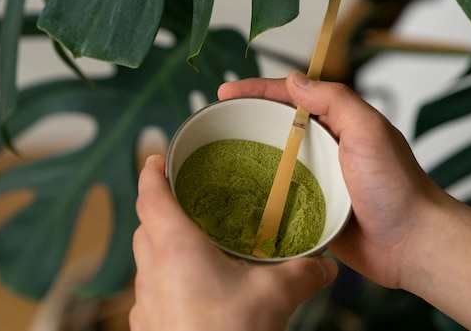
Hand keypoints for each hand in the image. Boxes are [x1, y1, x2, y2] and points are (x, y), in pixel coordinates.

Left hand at [130, 154, 337, 330]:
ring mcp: (145, 304)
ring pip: (145, 260)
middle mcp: (152, 272)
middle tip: (187, 201)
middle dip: (161, 209)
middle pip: (145, 226)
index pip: (150, 196)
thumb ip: (303, 273)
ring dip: (163, 246)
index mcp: (175, 249)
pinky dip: (166, 279)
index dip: (151, 172)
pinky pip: (151, 291)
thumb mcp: (275, 297)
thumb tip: (325, 264)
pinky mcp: (149, 327)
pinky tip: (194, 291)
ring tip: (195, 246)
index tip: (156, 157)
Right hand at [218, 71, 445, 288]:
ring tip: (214, 158)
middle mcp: (326, 148)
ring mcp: (318, 179)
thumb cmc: (397, 187)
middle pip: (278, 126)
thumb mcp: (369, 132)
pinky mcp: (313, 209)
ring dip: (249, 157)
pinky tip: (237, 196)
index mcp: (339, 124)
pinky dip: (260, 193)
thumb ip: (337, 101)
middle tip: (213, 123)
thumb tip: (296, 80)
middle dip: (247, 120)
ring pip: (275, 161)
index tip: (226, 92)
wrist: (411, 244)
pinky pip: (280, 196)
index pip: (292, 97)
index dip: (258, 90)